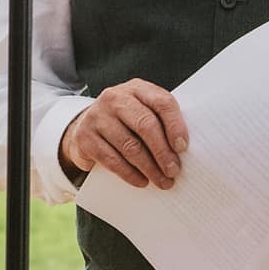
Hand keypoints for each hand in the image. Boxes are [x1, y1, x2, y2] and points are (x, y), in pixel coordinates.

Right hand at [60, 79, 187, 189]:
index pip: (162, 102)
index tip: (183, 147)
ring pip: (129, 146)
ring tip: (162, 181)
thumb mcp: (143, 110)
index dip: (175, 126)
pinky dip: (130, 174)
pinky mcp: (85, 137)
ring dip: (149, 168)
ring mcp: (98, 116)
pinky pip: (112, 160)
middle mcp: (115, 98)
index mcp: (137, 88)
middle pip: (146, 125)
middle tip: (174, 171)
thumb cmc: (127, 119)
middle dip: (163, 152)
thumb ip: (162, 121)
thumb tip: (183, 150)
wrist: (88, 124)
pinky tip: (142, 181)